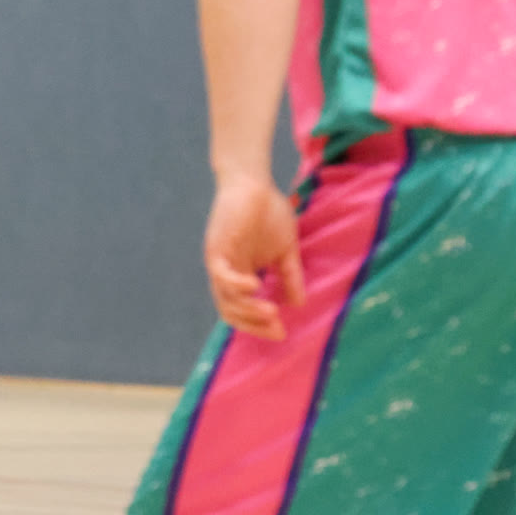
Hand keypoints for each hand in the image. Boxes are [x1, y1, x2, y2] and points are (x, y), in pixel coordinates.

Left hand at [202, 173, 305, 341]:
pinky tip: (255, 287)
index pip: (243, 311)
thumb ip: (290, 276)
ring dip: (248, 309)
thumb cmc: (267, 213)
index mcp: (241, 277)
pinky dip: (236, 284)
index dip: (259, 325)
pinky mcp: (216, 248)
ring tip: (271, 312)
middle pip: (231, 311)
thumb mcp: (285, 250)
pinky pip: (220, 274)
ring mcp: (220, 262)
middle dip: (254, 324)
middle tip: (277, 328)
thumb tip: (298, 304)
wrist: (253, 182)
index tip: (282, 332)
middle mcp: (227, 274)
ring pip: (226, 298)